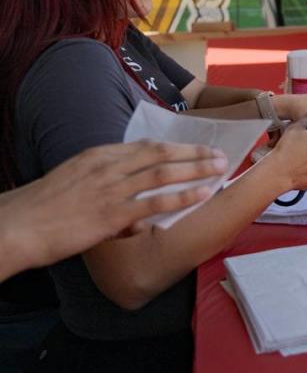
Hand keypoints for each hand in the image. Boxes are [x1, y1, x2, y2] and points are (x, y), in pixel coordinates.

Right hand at [0, 142, 228, 271]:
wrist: (18, 226)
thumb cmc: (44, 209)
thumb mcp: (75, 182)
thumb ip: (105, 185)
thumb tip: (131, 208)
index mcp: (99, 155)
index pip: (146, 146)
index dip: (176, 146)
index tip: (196, 147)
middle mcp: (108, 166)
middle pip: (161, 154)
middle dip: (194, 153)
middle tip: (219, 153)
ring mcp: (112, 189)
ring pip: (164, 173)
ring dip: (197, 169)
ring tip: (220, 168)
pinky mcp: (113, 213)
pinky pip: (157, 202)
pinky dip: (184, 196)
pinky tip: (203, 194)